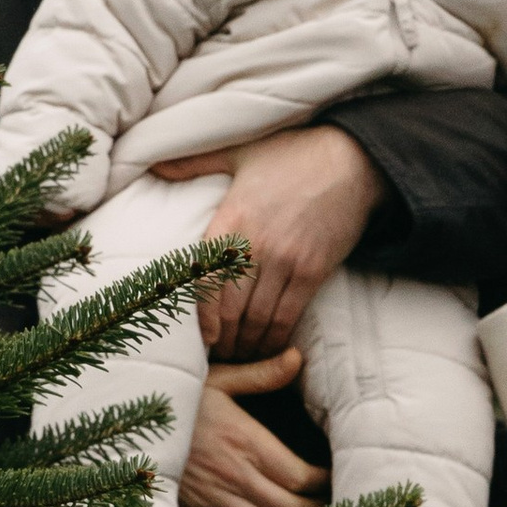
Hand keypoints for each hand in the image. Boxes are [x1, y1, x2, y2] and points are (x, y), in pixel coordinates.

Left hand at [151, 126, 385, 357]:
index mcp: (230, 220)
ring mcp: (285, 261)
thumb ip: (195, 162)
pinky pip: (288, 317)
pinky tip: (269, 347)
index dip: (200, 318)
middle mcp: (255, 245)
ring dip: (247, 345)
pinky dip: (276, 339)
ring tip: (241, 354)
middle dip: (223, 340)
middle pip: (229, 310)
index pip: (203, 283)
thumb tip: (155, 165)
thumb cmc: (292, 154)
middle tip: (220, 353)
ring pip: (258, 320)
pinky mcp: (312, 271)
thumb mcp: (238, 151)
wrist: (351, 160)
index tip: (202, 336)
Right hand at [176, 351, 328, 506]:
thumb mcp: (214, 379)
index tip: (338, 475)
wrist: (121, 430)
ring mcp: (217, 502)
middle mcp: (236, 478)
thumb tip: (296, 357)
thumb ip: (260, 374)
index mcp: (245, 442)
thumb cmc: (171, 401)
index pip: (302, 477)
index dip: (327, 483)